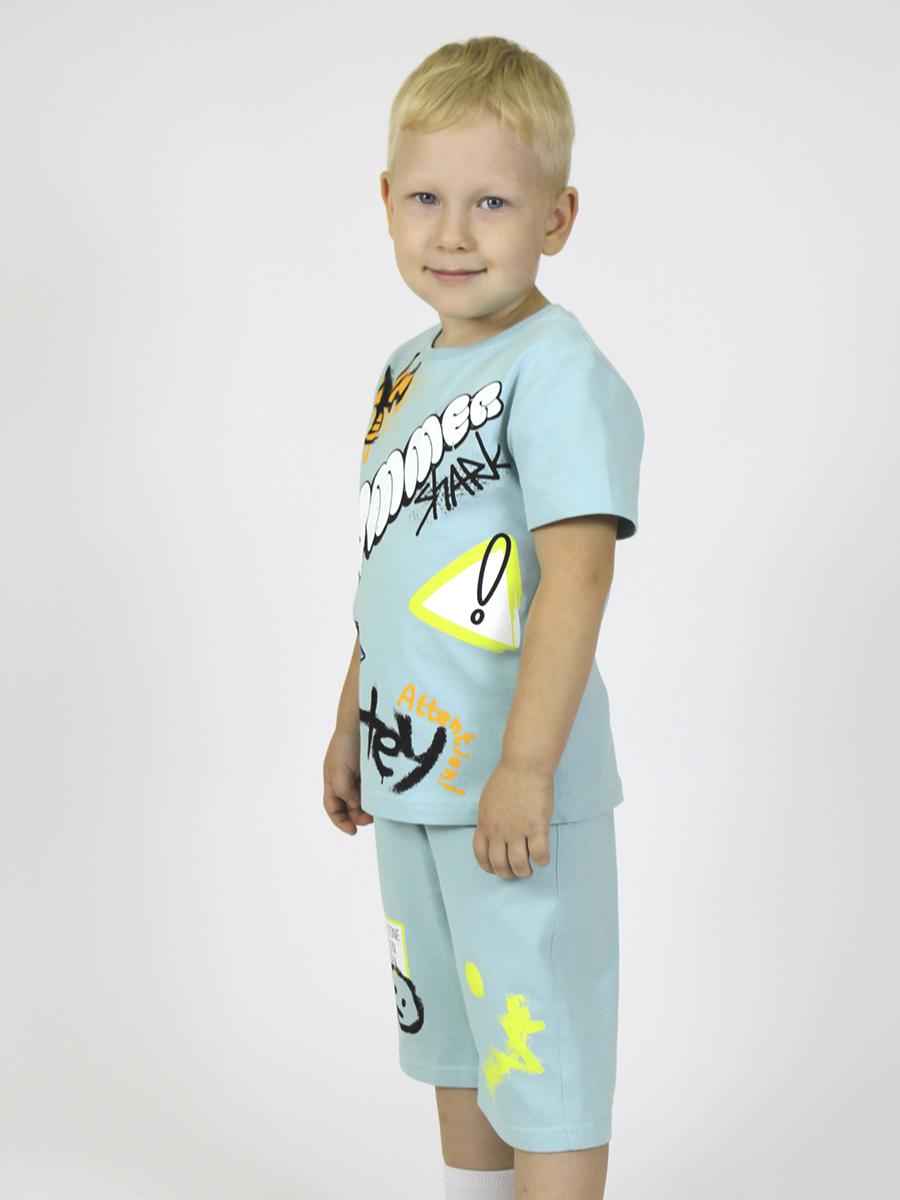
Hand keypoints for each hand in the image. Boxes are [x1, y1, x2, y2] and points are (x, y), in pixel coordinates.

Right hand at [323, 728, 371, 834]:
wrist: (360, 721)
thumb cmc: (345, 746)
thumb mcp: (339, 774)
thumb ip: (344, 793)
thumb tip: (356, 805)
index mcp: (331, 781)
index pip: (332, 808)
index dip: (341, 822)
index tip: (353, 832)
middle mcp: (344, 780)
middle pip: (349, 807)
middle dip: (358, 816)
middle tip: (370, 817)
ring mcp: (359, 775)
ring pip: (363, 799)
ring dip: (369, 807)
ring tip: (378, 809)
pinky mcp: (373, 770)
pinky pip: (374, 789)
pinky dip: (377, 796)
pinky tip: (384, 799)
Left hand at [472, 760, 553, 877]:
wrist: (524, 766)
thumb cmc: (508, 778)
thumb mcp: (488, 801)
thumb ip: (489, 820)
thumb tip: (493, 834)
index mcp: (485, 824)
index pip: (481, 855)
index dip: (488, 867)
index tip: (495, 869)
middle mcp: (499, 831)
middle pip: (499, 864)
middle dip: (507, 874)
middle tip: (515, 872)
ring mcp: (517, 830)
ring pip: (519, 864)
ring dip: (524, 872)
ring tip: (529, 869)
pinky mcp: (536, 828)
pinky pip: (539, 854)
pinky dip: (542, 861)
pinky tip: (543, 858)